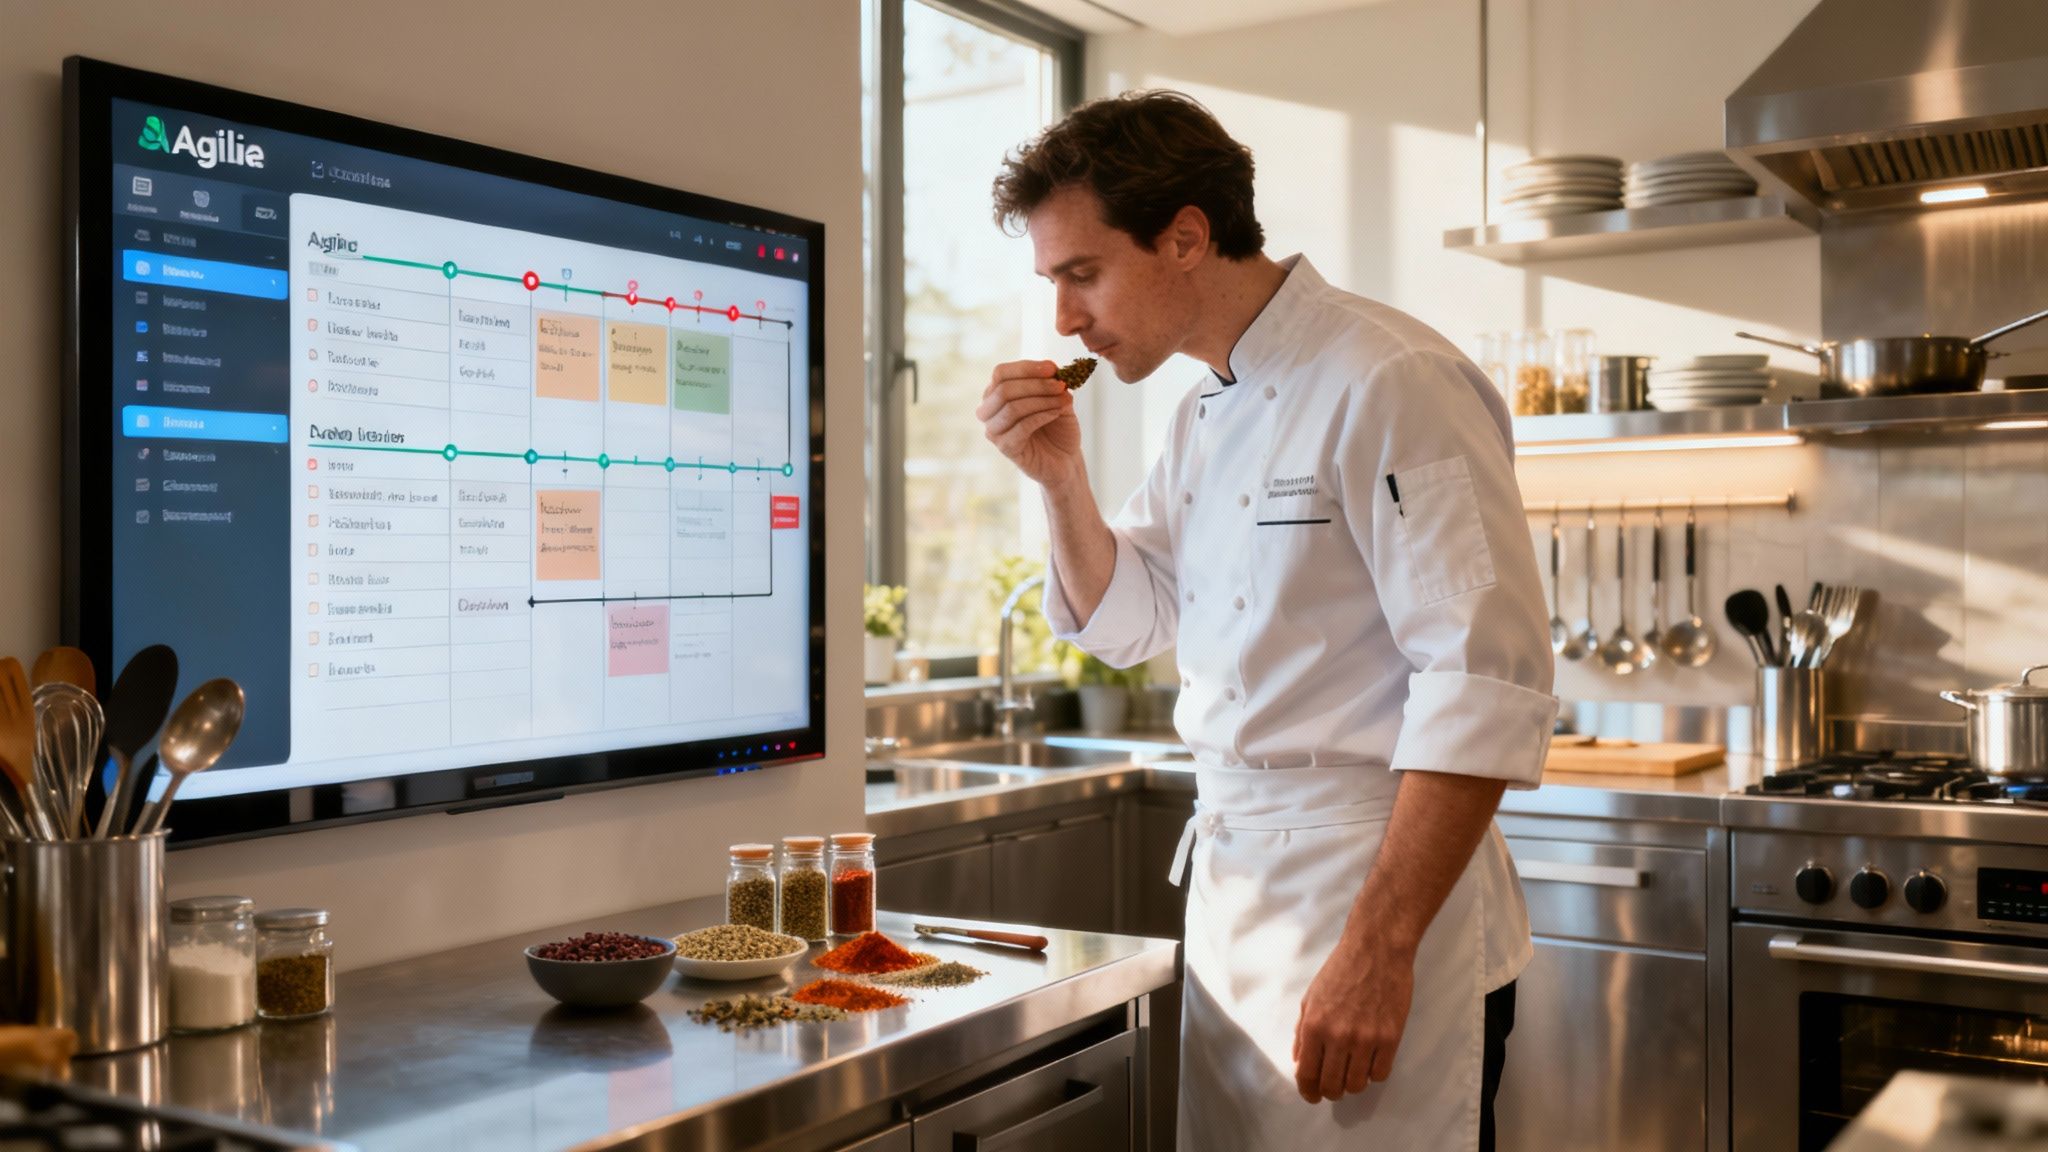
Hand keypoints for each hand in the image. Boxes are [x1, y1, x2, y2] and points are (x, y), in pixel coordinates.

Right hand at [976, 360, 1082, 488]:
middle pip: (1003, 389)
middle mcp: (989, 411)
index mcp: (996, 394)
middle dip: (1036, 385)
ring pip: (1011, 408)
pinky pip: (1020, 427)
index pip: (1001, 373)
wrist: (1065, 459)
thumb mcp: (1058, 398)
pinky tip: (1056, 413)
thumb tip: (1051, 369)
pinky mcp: (1005, 448)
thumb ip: (1053, 383)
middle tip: (1061, 386)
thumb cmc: (1058, 426)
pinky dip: (1041, 416)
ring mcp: (994, 431)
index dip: (1026, 368)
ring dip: (1041, 401)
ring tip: (1062, 401)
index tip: (1053, 368)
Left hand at [1292, 937, 1415, 1103]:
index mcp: (1314, 1026)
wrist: (1376, 950)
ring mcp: (1366, 1039)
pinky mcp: (1391, 1038)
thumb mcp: (1310, 998)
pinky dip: (1373, 1073)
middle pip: (1332, 1086)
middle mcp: (1338, 1037)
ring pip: (1357, 1084)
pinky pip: (1380, 1074)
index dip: (1308, 1091)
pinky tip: (1370, 1061)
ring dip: (1352, 1084)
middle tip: (1333, 1086)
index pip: (1306, 1075)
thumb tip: (1300, 1063)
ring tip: (1352, 1071)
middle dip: (1330, 1092)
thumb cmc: (1340, 970)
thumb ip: (1302, 1033)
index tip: (1312, 1095)